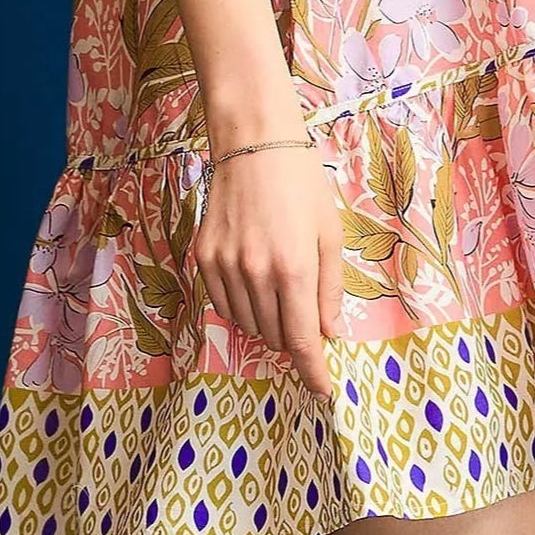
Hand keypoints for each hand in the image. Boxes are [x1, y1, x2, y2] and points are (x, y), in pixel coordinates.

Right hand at [196, 138, 344, 399]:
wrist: (254, 143)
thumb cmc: (302, 183)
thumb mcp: (329, 232)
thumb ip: (330, 287)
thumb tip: (329, 332)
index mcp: (294, 268)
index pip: (303, 341)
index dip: (314, 372)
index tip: (323, 391)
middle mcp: (255, 274)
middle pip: (275, 336)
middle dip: (294, 338)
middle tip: (305, 314)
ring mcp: (224, 267)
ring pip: (248, 324)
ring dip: (268, 323)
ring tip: (280, 291)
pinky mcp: (204, 257)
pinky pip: (223, 304)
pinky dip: (242, 307)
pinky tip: (254, 284)